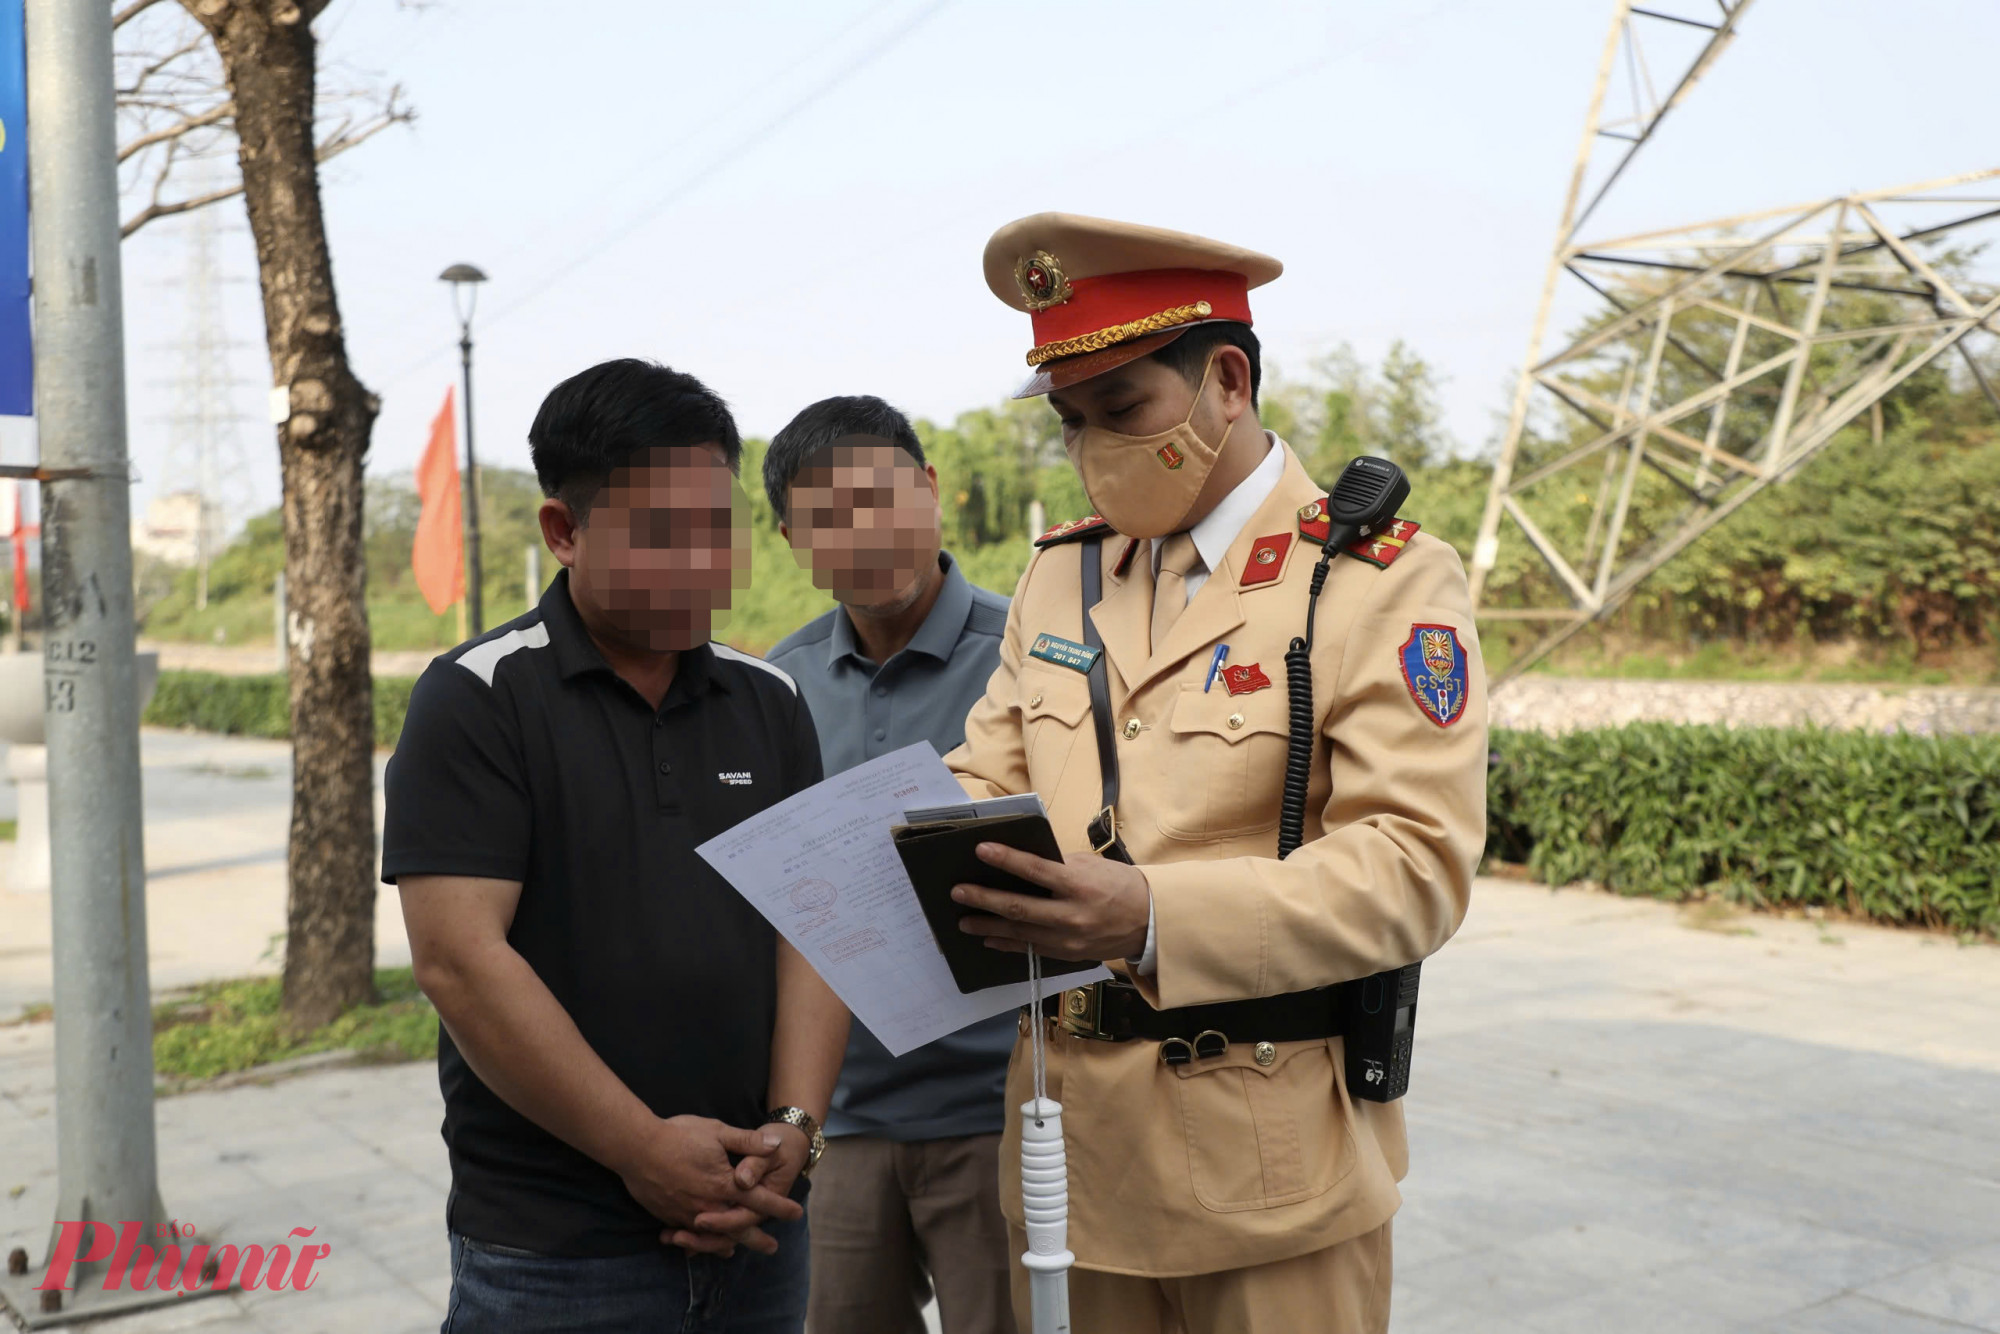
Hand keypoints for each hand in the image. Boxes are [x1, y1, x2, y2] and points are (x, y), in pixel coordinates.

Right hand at [616, 1116, 801, 1257]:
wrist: (636, 1148)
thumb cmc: (678, 1135)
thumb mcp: (717, 1131)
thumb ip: (747, 1141)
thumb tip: (775, 1143)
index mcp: (724, 1184)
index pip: (760, 1200)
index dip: (779, 1207)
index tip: (796, 1213)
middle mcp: (708, 1205)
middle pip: (739, 1227)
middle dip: (757, 1238)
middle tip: (772, 1248)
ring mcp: (687, 1214)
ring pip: (712, 1236)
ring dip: (727, 1243)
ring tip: (734, 1250)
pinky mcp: (668, 1216)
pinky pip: (688, 1235)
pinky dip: (698, 1242)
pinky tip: (698, 1245)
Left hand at [952, 844, 1150, 961]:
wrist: (1148, 922)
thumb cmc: (1119, 886)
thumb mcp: (1091, 866)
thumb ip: (1058, 866)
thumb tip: (1021, 864)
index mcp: (1079, 885)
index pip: (1036, 870)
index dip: (1006, 859)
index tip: (981, 850)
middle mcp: (1071, 915)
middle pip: (1019, 908)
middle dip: (984, 899)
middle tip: (958, 892)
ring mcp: (1068, 939)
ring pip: (1019, 933)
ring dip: (988, 927)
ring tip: (964, 921)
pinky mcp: (1067, 955)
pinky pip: (1031, 949)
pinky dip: (1007, 944)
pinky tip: (989, 939)